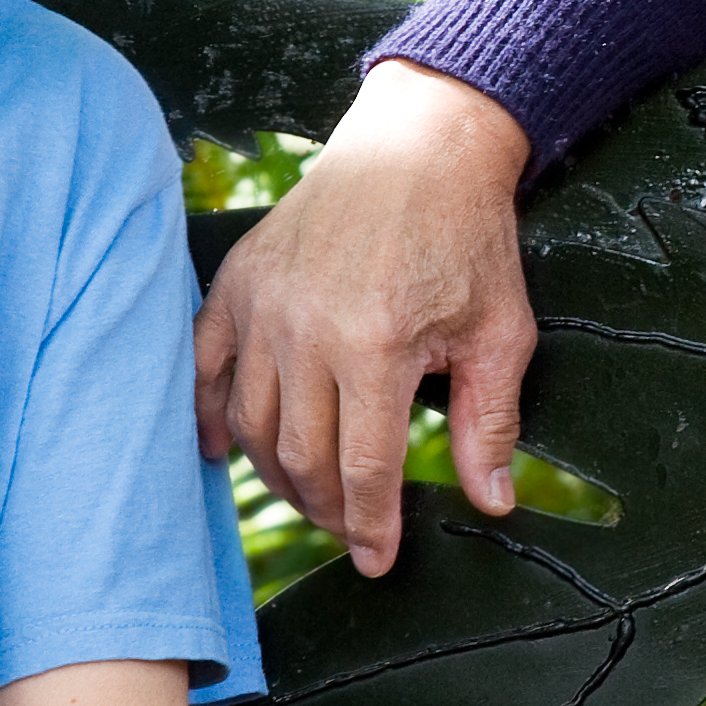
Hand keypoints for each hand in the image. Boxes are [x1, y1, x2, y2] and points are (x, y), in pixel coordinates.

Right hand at [195, 60, 538, 576]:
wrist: (420, 146)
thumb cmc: (468, 237)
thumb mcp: (501, 332)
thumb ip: (492, 422)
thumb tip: (491, 502)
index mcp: (375, 344)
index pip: (363, 466)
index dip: (370, 525)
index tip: (378, 559)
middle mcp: (306, 327)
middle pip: (299, 454)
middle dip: (325, 508)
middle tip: (348, 528)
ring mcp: (262, 302)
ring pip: (248, 421)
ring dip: (273, 473)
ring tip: (307, 493)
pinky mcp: (237, 280)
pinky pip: (204, 364)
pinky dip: (208, 414)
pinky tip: (222, 449)